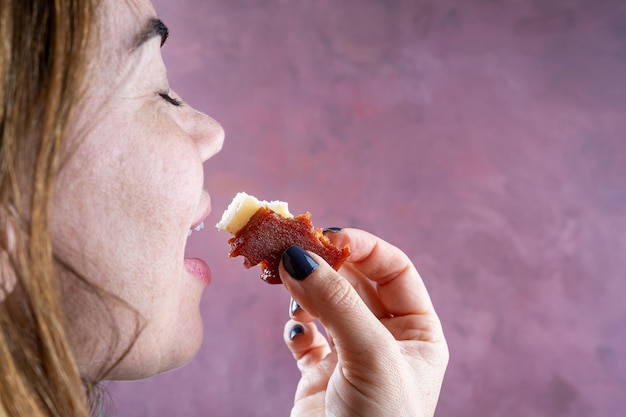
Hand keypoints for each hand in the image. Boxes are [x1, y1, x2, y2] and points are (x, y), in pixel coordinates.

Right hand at [280, 229, 447, 416]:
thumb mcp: (371, 356)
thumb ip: (336, 303)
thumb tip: (298, 256)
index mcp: (418, 332)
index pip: (393, 270)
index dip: (364, 248)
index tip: (329, 237)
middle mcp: (387, 339)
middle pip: (356, 281)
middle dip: (327, 263)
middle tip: (295, 248)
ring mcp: (351, 354)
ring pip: (327, 303)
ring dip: (306, 288)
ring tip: (284, 278)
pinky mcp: (320, 373)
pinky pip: (305, 335)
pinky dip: (296, 326)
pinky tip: (296, 331)